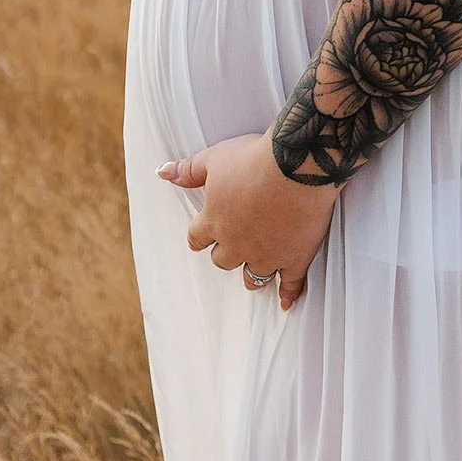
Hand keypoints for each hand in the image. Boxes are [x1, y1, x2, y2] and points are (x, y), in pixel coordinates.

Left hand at [161, 131, 335, 308]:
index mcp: (214, 222)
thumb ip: (189, 170)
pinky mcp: (294, 258)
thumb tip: (163, 172)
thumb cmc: (254, 159)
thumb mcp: (215, 158)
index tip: (202, 238)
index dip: (200, 237)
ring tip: (256, 274)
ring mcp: (266, 255)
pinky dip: (288, 294)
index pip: (197, 238)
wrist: (298, 166)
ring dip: (252, 274)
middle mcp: (236, 244)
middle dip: (225, 254)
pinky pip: (290, 284)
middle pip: (223, 260)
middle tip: (233, 247)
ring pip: (252, 276)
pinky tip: (285, 302)